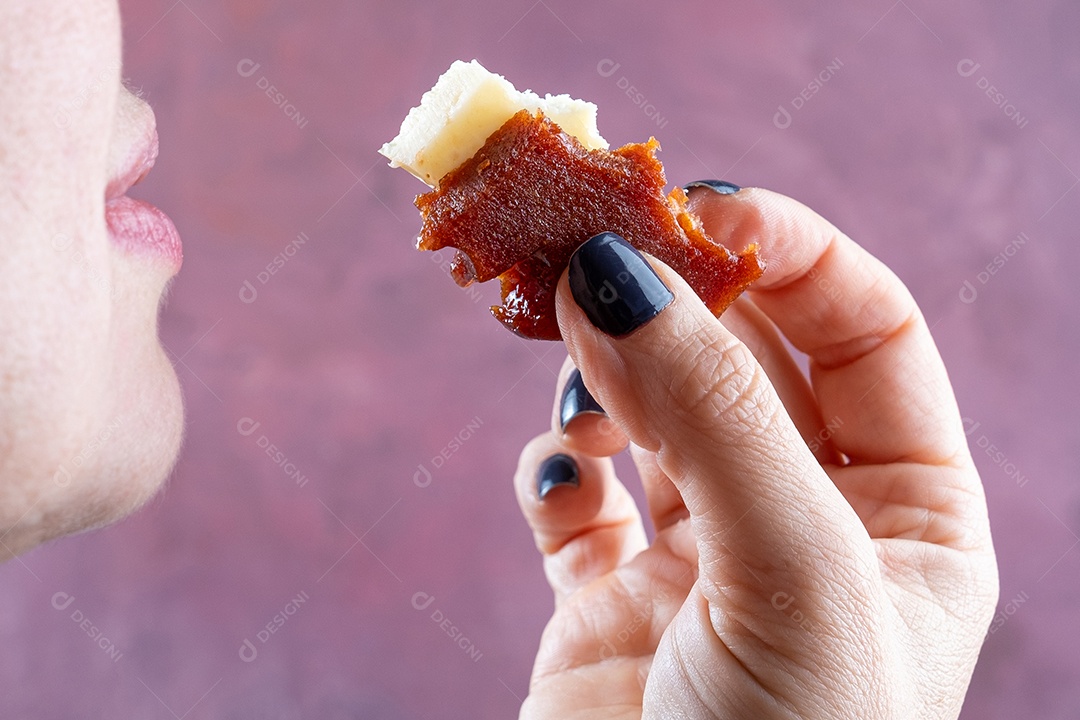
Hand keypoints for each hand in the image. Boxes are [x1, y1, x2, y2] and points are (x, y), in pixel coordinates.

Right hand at [513, 185, 997, 718]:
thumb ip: (711, 414)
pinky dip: (558, 463)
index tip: (702, 209)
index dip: (792, 253)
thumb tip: (618, 271)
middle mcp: (806, 521)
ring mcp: (703, 557)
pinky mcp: (608, 600)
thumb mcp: (792, 575)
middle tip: (603, 246)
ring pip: (655, 411)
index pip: (864, 330)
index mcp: (904, 514)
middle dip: (682, 293)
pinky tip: (559, 470)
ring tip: (568, 337)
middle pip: (749, 354)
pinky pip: (578, 497)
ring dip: (608, 363)